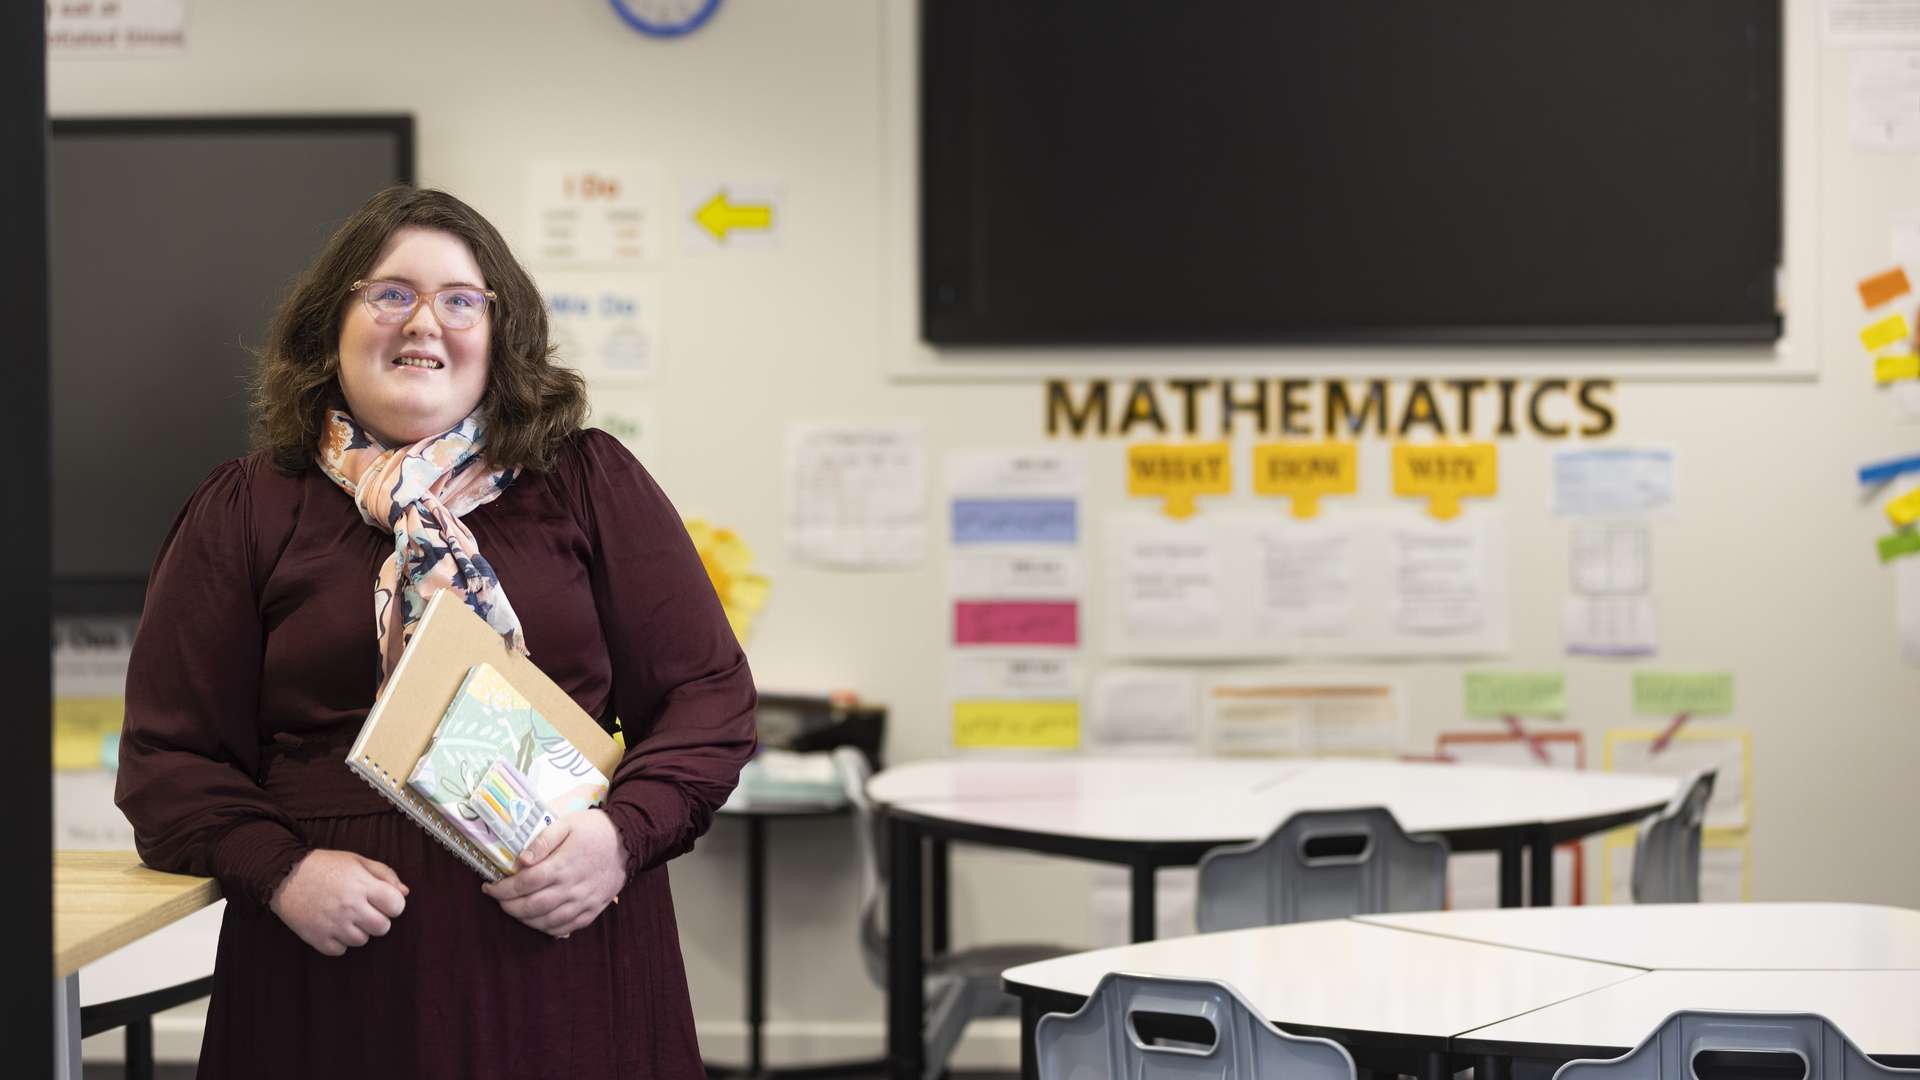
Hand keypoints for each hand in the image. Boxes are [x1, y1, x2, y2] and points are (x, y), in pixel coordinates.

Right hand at [268, 849, 408, 956]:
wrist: (283, 875)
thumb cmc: (324, 865)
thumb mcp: (357, 860)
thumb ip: (385, 874)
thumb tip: (404, 893)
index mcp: (362, 886)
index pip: (397, 906)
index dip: (393, 904)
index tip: (383, 900)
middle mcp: (349, 907)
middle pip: (382, 928)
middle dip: (378, 919)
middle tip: (364, 910)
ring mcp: (332, 925)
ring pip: (362, 941)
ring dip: (358, 931)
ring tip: (345, 916)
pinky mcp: (316, 938)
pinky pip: (340, 951)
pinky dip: (338, 942)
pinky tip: (332, 926)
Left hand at [481, 809, 625, 936]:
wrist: (629, 841)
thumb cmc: (594, 830)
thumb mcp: (566, 824)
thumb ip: (541, 841)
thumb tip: (521, 861)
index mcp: (562, 866)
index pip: (524, 883)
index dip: (502, 888)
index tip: (489, 886)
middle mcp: (571, 888)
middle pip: (531, 907)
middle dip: (508, 906)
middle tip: (498, 900)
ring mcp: (583, 902)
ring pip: (546, 922)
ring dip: (524, 920)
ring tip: (514, 910)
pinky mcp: (592, 910)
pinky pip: (566, 928)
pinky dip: (547, 929)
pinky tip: (538, 921)